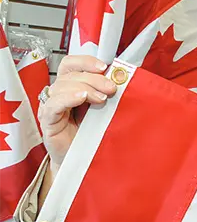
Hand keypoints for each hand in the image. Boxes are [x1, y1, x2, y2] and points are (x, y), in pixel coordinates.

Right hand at [38, 55, 116, 172]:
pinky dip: (68, 98)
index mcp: (71, 87)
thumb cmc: (92, 135)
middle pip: (71, 75)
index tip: (105, 67)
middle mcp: (59, 94)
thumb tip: (122, 79)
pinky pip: (54, 104)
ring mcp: (52, 107)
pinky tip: (81, 98)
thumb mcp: (103, 110)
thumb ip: (106, 94)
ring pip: (62, 86)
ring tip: (101, 99)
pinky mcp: (48, 121)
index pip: (71, 64)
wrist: (84, 160)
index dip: (86, 61)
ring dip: (85, 88)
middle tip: (111, 88)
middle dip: (94, 78)